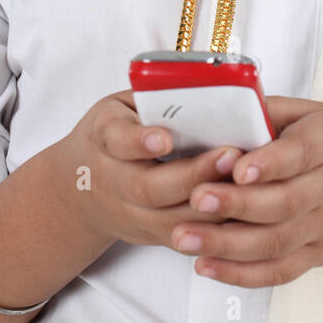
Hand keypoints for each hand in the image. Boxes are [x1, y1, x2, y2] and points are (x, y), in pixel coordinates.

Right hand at [55, 90, 245, 249]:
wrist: (79, 186)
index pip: (115, 138)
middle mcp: (112, 181)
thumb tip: (204, 84)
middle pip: (148, 187)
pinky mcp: (149, 235)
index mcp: (103, 138)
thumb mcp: (120, 108)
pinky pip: (182, 239)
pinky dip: (211, 231)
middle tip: (230, 155)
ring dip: (209, 206)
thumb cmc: (113, 133)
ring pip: (169, 220)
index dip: (139, 141)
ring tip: (243, 184)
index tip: (164, 137)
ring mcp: (129, 214)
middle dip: (192, 175)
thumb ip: (151, 100)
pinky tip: (240, 214)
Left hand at [168, 95, 322, 287]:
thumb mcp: (318, 114)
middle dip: (235, 204)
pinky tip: (206, 266)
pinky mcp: (316, 255)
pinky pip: (279, 270)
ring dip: (227, 244)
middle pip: (283, 203)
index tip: (237, 167)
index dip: (270, 162)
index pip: (301, 153)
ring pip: (276, 242)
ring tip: (184, 237)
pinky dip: (242, 274)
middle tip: (194, 199)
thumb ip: (272, 112)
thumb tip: (218, 105)